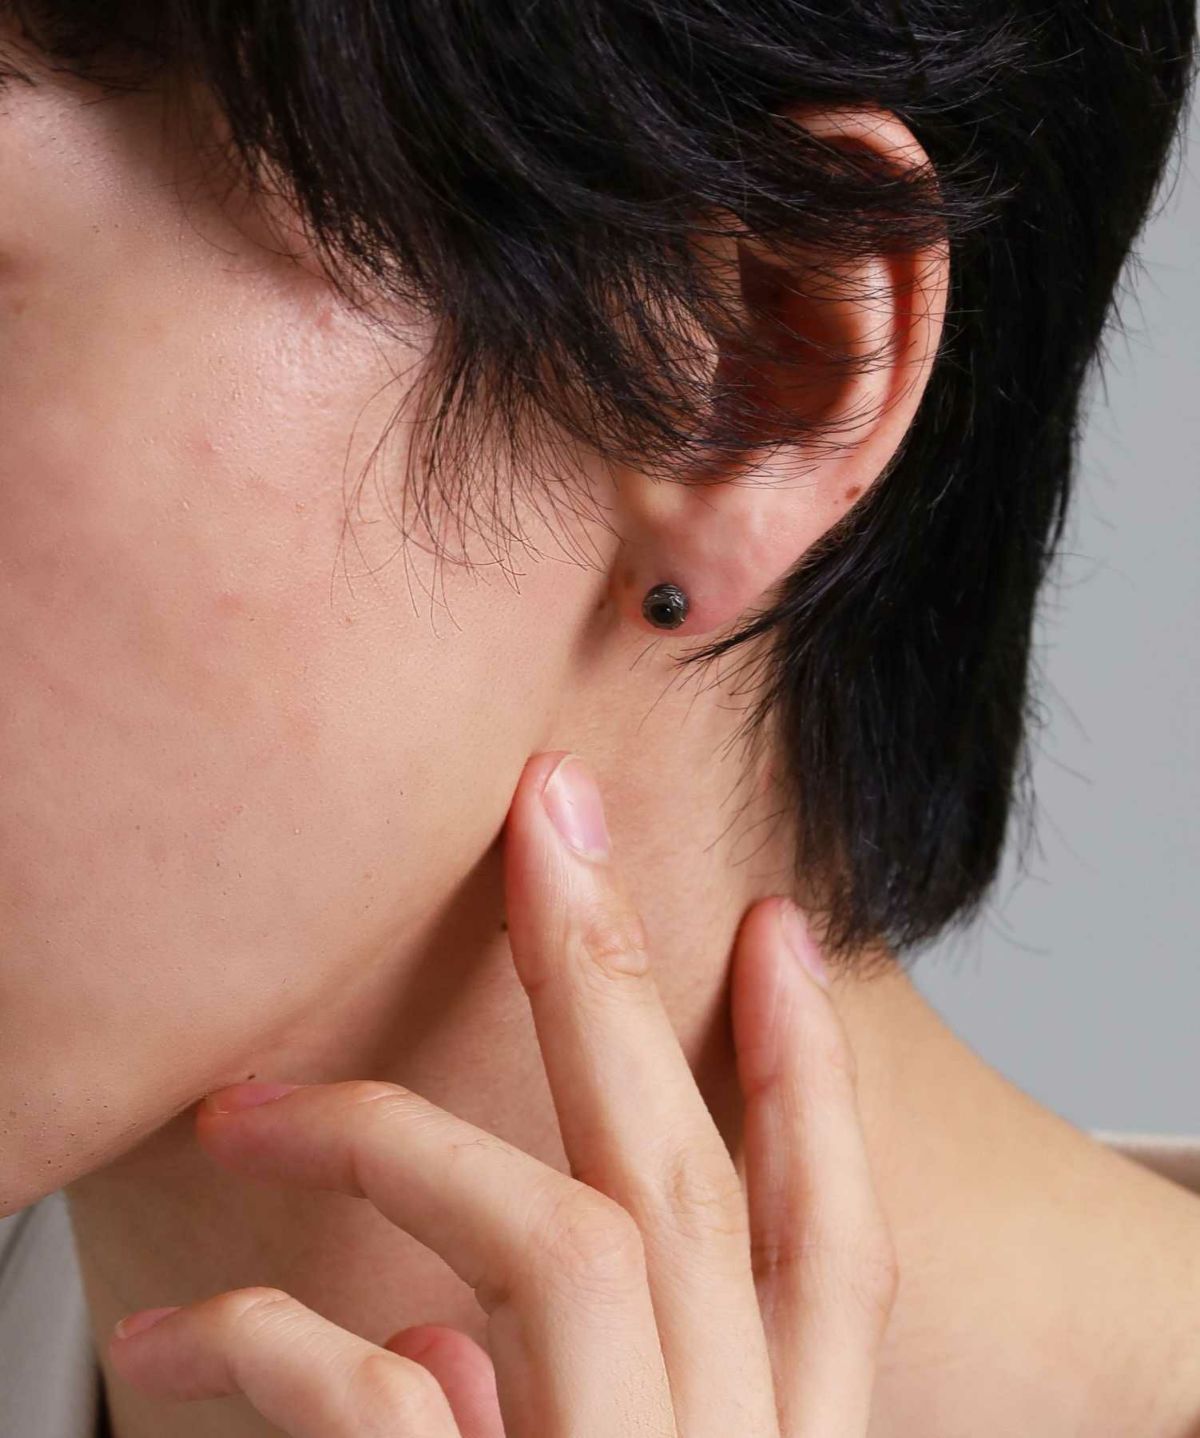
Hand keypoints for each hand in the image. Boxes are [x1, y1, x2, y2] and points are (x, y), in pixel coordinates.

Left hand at [107, 750, 897, 1436]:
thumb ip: (557, 1429)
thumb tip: (444, 1356)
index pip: (837, 1246)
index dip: (816, 1081)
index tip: (780, 931)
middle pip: (687, 1179)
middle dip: (618, 970)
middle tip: (553, 811)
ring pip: (561, 1240)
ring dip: (390, 1142)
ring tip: (252, 1107)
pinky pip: (386, 1389)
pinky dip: (280, 1343)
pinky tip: (188, 1337)